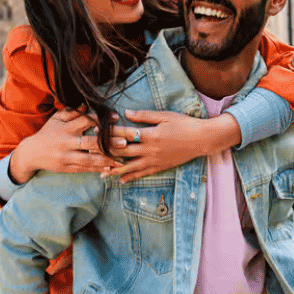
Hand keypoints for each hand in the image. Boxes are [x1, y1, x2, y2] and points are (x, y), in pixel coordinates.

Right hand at [9, 107, 125, 183]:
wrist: (31, 153)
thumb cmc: (47, 133)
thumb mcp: (57, 119)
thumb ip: (72, 112)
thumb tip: (87, 104)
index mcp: (66, 128)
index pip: (86, 121)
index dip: (102, 119)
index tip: (116, 118)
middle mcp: (67, 142)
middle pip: (91, 142)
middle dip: (108, 143)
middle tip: (125, 142)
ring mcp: (67, 157)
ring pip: (89, 159)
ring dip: (106, 160)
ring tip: (122, 160)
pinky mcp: (67, 168)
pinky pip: (84, 169)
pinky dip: (97, 169)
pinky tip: (109, 168)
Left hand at [103, 110, 240, 182]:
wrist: (202, 139)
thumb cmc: (184, 124)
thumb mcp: (164, 116)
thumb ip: (144, 116)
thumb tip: (126, 113)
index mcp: (150, 134)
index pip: (124, 134)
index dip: (109, 132)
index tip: (96, 131)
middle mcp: (149, 149)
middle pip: (123, 152)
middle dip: (105, 153)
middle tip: (90, 154)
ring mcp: (154, 160)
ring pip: (130, 167)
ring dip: (114, 170)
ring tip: (101, 173)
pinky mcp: (160, 166)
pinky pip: (142, 174)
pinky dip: (131, 177)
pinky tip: (121, 180)